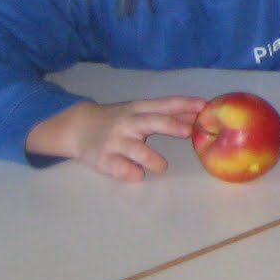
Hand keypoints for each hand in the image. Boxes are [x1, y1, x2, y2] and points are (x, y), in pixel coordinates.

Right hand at [28, 98, 202, 182]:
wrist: (76, 127)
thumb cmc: (118, 120)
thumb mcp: (139, 111)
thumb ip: (167, 113)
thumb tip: (200, 112)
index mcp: (139, 109)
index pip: (164, 104)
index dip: (184, 104)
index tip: (204, 106)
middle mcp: (128, 123)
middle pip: (151, 122)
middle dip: (170, 125)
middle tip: (188, 132)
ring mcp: (115, 141)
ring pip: (135, 149)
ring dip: (152, 158)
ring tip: (162, 166)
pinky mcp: (102, 159)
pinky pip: (119, 168)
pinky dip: (130, 172)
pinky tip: (138, 174)